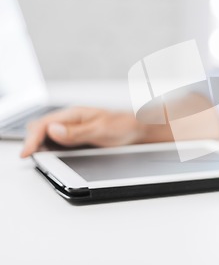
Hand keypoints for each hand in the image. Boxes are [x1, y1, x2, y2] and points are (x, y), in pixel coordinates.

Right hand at [20, 107, 168, 157]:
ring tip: (37, 157)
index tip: (27, 153)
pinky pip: (58, 142)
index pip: (43, 124)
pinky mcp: (77, 137)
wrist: (140, 128)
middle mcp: (71, 120)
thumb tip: (53, 131)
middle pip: (41, 129)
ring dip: (40, 146)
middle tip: (31, 157)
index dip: (32, 139)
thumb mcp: (101, 129)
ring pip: (47, 136)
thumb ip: (77, 132)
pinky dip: (50, 149)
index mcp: (74, 114)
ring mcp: (73, 128)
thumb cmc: (124, 125)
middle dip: (33, 142)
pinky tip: (51, 156)